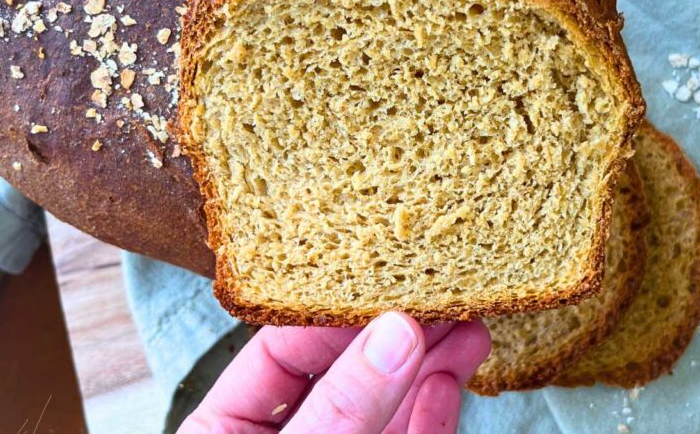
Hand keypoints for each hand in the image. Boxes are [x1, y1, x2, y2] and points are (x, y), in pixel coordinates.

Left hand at [178, 312, 490, 432]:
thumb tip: (396, 331)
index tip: (390, 281)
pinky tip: (452, 379)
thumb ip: (340, 406)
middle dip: (399, 331)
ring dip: (431, 366)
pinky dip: (434, 413)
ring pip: (388, 405)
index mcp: (229, 426)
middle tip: (445, 290)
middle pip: (347, 370)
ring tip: (470, 322)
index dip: (339, 312)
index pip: (283, 349)